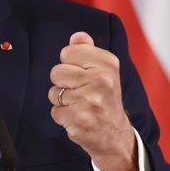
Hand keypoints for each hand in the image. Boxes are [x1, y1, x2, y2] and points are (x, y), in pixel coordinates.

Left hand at [48, 32, 140, 170]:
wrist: (114, 134)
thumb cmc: (105, 98)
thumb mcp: (103, 71)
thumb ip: (88, 50)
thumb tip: (78, 36)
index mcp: (108, 63)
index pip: (68, 52)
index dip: (70, 64)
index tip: (83, 74)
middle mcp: (102, 80)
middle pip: (57, 71)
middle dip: (64, 83)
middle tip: (81, 92)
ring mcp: (90, 100)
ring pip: (54, 92)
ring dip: (62, 100)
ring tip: (79, 105)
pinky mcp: (79, 118)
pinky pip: (55, 111)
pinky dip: (62, 116)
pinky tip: (77, 117)